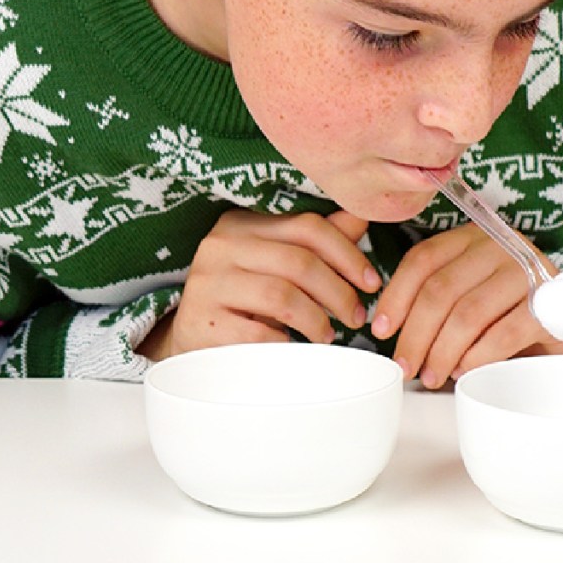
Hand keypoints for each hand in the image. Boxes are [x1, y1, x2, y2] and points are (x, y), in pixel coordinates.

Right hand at [139, 209, 379, 360]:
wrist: (190, 338)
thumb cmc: (245, 297)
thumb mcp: (278, 263)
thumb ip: (318, 241)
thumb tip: (363, 214)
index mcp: (242, 223)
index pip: (308, 227)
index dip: (349, 254)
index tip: (372, 283)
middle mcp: (220, 245)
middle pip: (298, 262)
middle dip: (338, 292)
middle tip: (356, 316)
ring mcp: (207, 284)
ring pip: (281, 296)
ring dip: (316, 319)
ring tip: (327, 335)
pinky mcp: (200, 323)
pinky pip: (257, 334)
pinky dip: (285, 343)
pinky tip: (293, 348)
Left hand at [371, 223, 562, 387]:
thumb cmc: (510, 313)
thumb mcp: (469, 296)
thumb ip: (437, 300)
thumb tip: (388, 329)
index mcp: (473, 237)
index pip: (423, 259)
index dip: (396, 296)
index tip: (381, 330)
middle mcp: (499, 244)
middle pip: (441, 288)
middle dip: (416, 334)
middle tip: (406, 366)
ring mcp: (527, 270)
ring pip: (468, 312)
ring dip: (443, 351)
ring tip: (432, 374)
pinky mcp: (551, 303)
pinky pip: (503, 333)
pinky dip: (478, 356)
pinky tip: (466, 370)